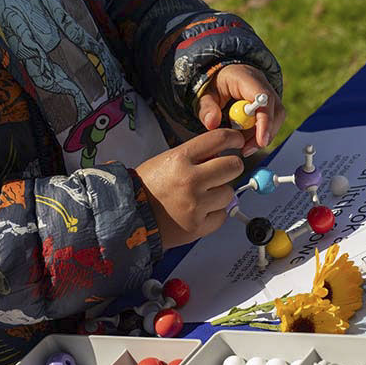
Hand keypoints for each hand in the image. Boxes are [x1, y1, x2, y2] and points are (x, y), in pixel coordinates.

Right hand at [135, 129, 244, 249]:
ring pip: (229, 193)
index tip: (237, 142)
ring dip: (220, 193)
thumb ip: (194, 157)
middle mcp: (191, 180)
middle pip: (233, 166)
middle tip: (223, 172)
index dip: (233, 138)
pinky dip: (214, 214)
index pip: (218, 139)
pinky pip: (222, 215)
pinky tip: (200, 211)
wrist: (128, 217)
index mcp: (180, 159)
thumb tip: (220, 156)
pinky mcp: (199, 226)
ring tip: (203, 196)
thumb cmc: (146, 188)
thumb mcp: (166, 161)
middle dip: (231, 168)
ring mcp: (196, 205)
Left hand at [197, 64, 284, 156]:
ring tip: (243, 145)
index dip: (265, 120)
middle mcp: (263, 85)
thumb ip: (207, 109)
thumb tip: (212, 124)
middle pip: (275, 111)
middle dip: (264, 134)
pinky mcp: (271, 107)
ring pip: (276, 119)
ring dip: (261, 136)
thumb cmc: (215, 86)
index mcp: (246, 78)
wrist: (223, 78)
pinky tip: (246, 139)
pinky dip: (260, 134)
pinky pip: (272, 123)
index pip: (263, 98)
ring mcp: (270, 96)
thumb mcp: (205, 95)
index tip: (262, 140)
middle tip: (247, 150)